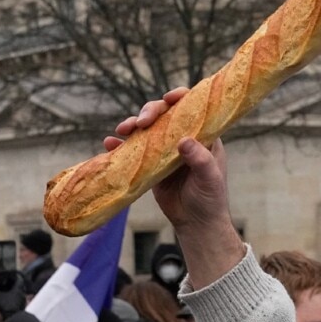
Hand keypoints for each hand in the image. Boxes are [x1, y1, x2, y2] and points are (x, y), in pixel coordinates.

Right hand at [102, 88, 230, 233]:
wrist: (196, 223)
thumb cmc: (210, 199)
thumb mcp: (210, 179)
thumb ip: (200, 160)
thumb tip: (184, 140)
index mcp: (204, 136)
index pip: (192, 109)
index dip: (180, 98)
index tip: (169, 98)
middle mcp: (183, 137)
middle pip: (165, 114)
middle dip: (150, 111)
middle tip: (141, 123)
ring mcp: (165, 149)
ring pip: (147, 128)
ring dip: (133, 125)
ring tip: (122, 130)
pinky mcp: (150, 164)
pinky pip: (134, 149)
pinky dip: (121, 145)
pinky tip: (110, 144)